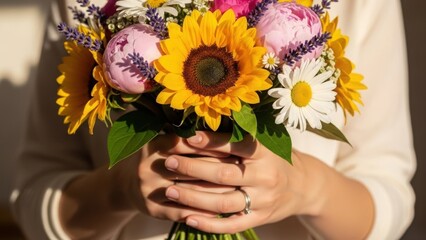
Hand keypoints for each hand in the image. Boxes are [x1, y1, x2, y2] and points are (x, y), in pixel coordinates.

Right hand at [123, 133, 236, 221]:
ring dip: (215, 192)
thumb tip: (225, 131)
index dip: (212, 146)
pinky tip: (221, 211)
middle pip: (190, 167)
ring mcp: (149, 189)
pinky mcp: (152, 209)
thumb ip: (187, 138)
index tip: (234, 149)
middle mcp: (148, 166)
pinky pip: (182, 211)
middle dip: (218, 168)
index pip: (188, 144)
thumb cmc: (156, 159)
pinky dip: (202, 212)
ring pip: (189, 191)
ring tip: (238, 189)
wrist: (126, 184)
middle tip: (242, 169)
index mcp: (154, 145)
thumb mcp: (164, 143)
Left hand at [162, 131, 328, 233]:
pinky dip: (209, 224)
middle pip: (224, 174)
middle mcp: (265, 177)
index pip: (235, 146)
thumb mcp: (263, 144)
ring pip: (223, 201)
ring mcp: (263, 201)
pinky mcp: (260, 218)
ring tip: (170, 191)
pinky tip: (187, 219)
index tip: (186, 138)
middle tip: (168, 163)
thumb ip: (237, 139)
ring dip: (193, 197)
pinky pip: (232, 225)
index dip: (211, 142)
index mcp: (265, 153)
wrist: (303, 186)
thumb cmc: (274, 159)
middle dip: (193, 168)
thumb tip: (199, 131)